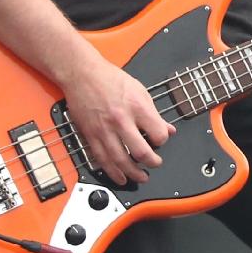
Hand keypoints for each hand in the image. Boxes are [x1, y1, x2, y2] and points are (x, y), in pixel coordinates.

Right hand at [61, 56, 173, 183]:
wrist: (82, 74)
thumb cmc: (110, 79)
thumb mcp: (140, 91)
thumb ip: (155, 113)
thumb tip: (168, 129)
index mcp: (137, 107)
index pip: (158, 134)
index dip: (163, 141)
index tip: (161, 141)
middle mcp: (121, 120)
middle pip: (140, 151)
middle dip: (152, 162)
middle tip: (155, 164)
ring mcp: (104, 130)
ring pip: (120, 160)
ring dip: (132, 173)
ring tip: (141, 177)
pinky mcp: (90, 135)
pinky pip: (102, 159)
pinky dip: (112, 171)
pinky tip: (120, 177)